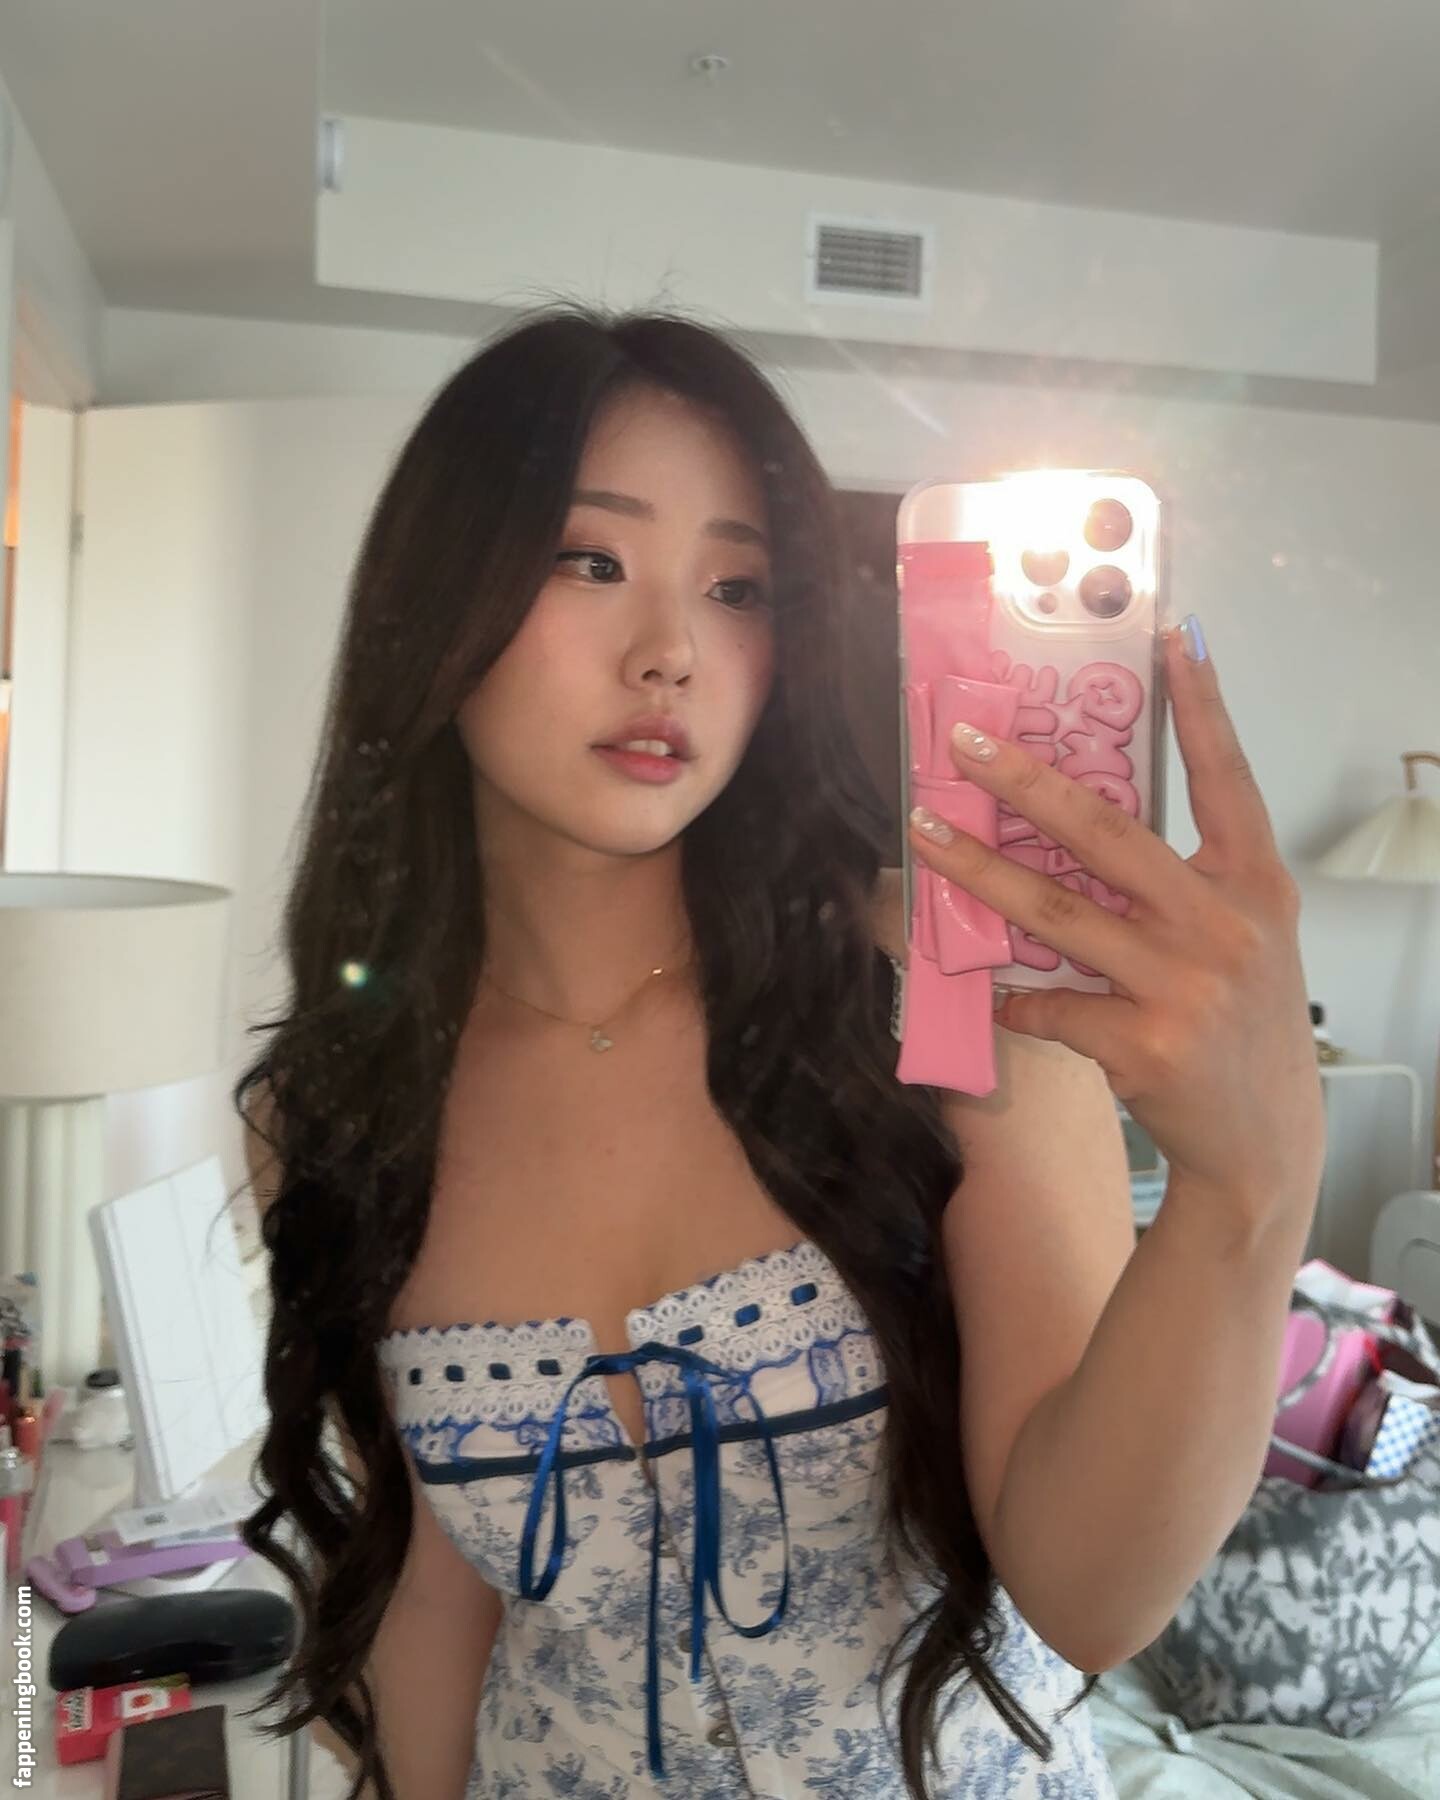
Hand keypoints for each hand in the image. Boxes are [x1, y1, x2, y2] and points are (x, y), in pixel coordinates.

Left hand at [907, 618, 1324, 1215]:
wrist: (1262, 1144)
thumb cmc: (1242, 1025)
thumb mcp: (1244, 940)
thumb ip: (1183, 885)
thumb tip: (1075, 831)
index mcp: (1256, 886)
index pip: (1227, 781)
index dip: (1202, 707)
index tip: (1173, 635)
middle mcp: (1225, 926)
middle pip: (1108, 835)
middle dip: (1026, 783)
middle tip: (965, 743)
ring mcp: (1184, 986)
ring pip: (1056, 914)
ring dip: (978, 873)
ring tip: (924, 837)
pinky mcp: (1142, 1044)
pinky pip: (1047, 1002)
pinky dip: (1011, 996)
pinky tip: (989, 990)